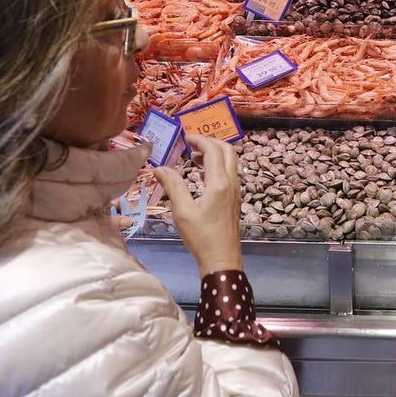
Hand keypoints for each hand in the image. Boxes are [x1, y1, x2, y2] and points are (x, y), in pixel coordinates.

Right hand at [154, 134, 243, 275]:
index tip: (185, 137)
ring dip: (215, 153)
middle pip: (228, 150)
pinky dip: (217, 166)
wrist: (222, 259)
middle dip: (210, 142)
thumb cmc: (201, 236)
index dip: (199, 140)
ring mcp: (236, 190)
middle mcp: (232, 182)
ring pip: (230, 161)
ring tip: (194, 157)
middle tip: (191, 143)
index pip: (213, 150)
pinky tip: (202, 175)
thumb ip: (172, 186)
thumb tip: (159, 168)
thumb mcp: (182, 211)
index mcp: (219, 182)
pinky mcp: (235, 199)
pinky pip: (229, 173)